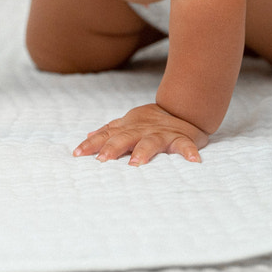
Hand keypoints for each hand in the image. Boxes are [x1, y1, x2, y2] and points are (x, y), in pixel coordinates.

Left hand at [73, 103, 208, 165]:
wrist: (183, 108)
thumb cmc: (152, 121)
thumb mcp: (129, 123)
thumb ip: (110, 130)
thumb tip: (88, 135)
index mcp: (128, 128)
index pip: (106, 135)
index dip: (92, 144)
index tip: (77, 154)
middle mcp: (142, 130)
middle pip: (125, 138)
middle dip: (113, 148)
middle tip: (102, 160)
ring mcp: (161, 134)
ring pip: (151, 142)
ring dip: (144, 151)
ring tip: (136, 163)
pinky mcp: (181, 139)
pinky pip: (185, 146)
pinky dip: (189, 152)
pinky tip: (194, 161)